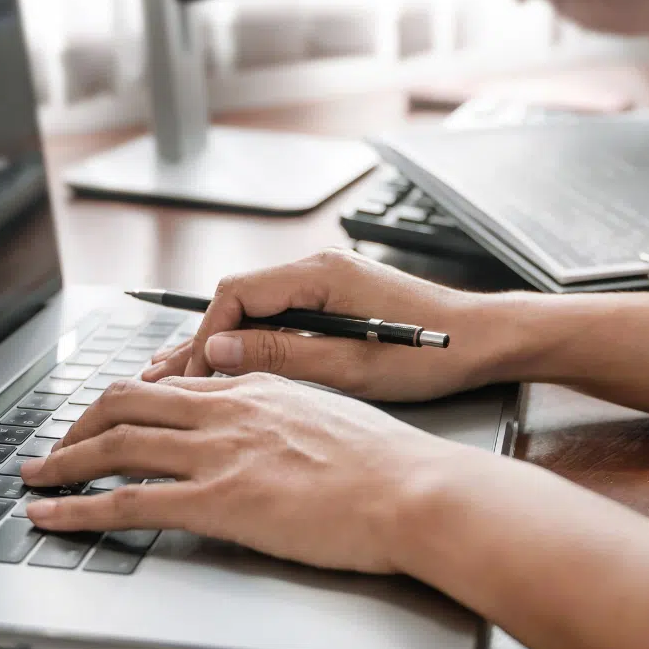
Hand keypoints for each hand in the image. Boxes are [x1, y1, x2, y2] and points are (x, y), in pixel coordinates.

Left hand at [22, 373, 475, 572]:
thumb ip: (288, 413)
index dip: (128, 401)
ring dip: (62, 459)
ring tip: (33, 476)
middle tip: (56, 446)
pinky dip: (77, 506)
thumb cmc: (392, 466)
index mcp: (258, 387)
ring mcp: (220, 452)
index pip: (173, 384)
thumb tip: (271, 425)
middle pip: (128, 400)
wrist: (415, 490)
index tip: (106, 418)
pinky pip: (128, 499)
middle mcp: (229, 409)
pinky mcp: (219, 500)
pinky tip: (49, 515)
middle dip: (80, 422)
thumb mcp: (332, 416)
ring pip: (115, 442)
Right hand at [142, 249, 503, 400]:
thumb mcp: (351, 366)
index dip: (206, 334)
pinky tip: (229, 364)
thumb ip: (281, 354)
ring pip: (255, 310)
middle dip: (200, 339)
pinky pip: (280, 317)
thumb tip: (217, 348)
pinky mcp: (338, 302)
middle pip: (239, 299)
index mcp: (321, 275)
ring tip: (177, 375)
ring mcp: (329, 284)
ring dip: (220, 342)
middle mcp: (320, 269)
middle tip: (161, 379)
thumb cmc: (433, 355)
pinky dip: (251, 341)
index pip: (238, 294)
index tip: (190, 374)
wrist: (487, 342)